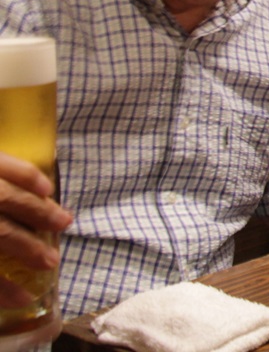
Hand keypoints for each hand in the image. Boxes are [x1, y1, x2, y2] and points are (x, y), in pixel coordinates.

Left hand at [0, 152, 69, 308]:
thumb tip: (12, 279)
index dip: (2, 288)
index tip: (25, 300)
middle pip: (0, 231)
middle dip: (27, 247)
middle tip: (52, 261)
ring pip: (8, 198)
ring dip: (39, 213)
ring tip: (65, 222)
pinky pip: (6, 165)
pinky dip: (29, 176)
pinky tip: (47, 188)